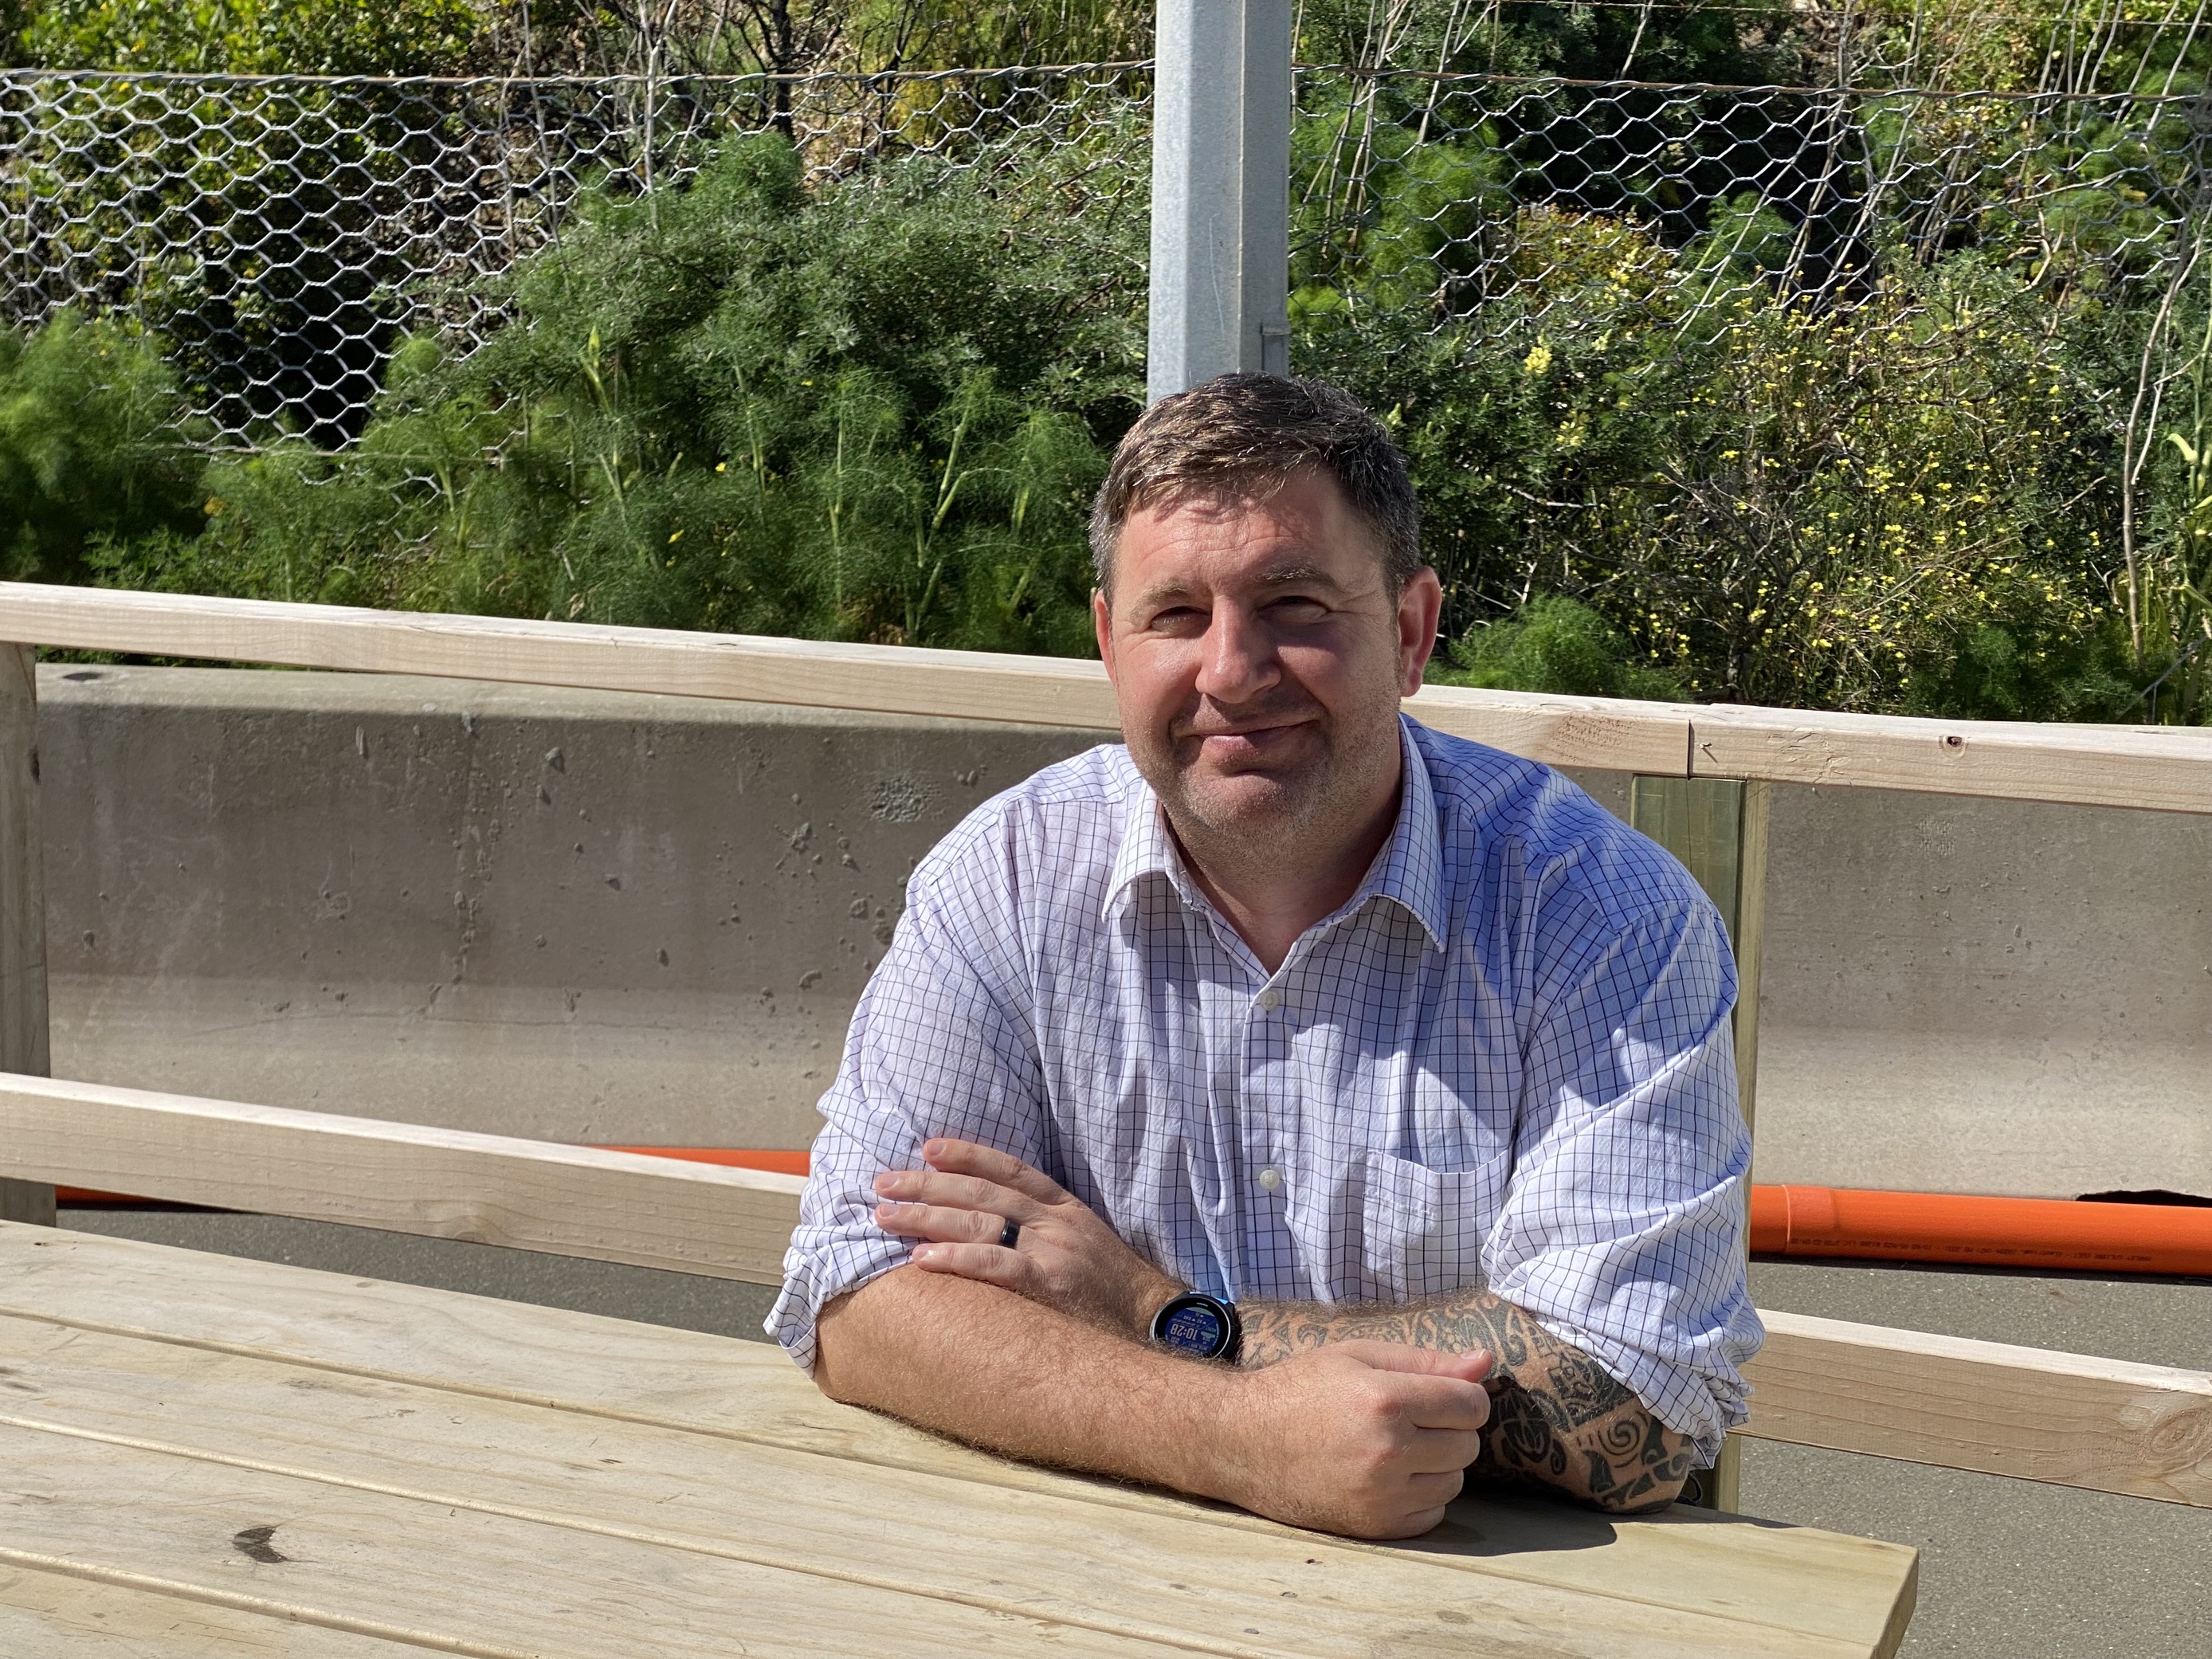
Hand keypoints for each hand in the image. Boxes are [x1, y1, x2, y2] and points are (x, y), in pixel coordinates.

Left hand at [873, 1139, 1182, 1339]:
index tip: (927, 1148)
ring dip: (926, 1217)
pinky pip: (993, 1264)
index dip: (966, 1154)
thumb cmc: (1113, 1291)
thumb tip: (993, 1225)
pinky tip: (921, 1259)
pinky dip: (955, 1258)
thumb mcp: (1085, 1243)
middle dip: (927, 1185)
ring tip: (885, 1215)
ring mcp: (1052, 1249)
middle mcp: (1055, 1221)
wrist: (1155, 1321)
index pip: (1008, 1169)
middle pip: (980, 1192)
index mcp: (1065, 1207)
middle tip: (884, 1181)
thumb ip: (1045, 1229)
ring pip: (978, 1221)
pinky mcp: (1048, 1283)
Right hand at [1206, 1342, 1493, 1538]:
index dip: (1462, 1396)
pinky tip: (1387, 1476)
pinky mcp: (1373, 1527)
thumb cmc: (1302, 1388)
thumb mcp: (1359, 1355)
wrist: (1243, 1441)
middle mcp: (1387, 1451)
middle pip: (1467, 1445)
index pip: (1472, 1405)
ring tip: (1396, 1446)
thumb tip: (1487, 1363)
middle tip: (1409, 1418)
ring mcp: (1380, 1495)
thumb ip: (1427, 1360)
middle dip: (1448, 1429)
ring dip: (1437, 1464)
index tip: (1439, 1394)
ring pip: (1454, 1482)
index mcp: (1385, 1399)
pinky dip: (1420, 1496)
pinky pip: (1432, 1514)